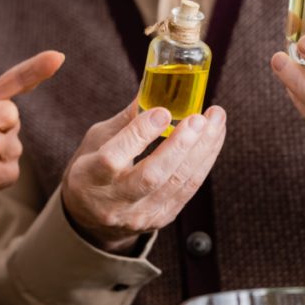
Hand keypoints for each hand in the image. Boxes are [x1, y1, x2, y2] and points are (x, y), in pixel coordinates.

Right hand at [62, 102, 226, 253]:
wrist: (93, 218)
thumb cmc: (93, 170)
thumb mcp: (96, 142)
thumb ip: (126, 121)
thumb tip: (154, 86)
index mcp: (89, 179)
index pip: (112, 159)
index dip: (139, 135)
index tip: (162, 112)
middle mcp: (114, 202)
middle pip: (151, 176)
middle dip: (179, 145)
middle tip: (199, 118)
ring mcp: (139, 215)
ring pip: (176, 183)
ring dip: (201, 150)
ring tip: (215, 121)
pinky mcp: (160, 218)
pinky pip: (187, 190)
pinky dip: (204, 162)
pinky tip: (213, 139)